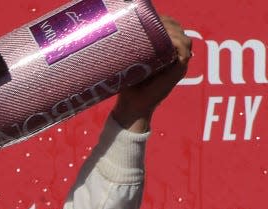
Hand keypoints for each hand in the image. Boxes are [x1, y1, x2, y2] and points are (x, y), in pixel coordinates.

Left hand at [112, 16, 192, 131]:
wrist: (132, 105)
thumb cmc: (127, 84)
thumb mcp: (129, 62)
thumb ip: (129, 48)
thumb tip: (112, 31)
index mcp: (164, 51)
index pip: (171, 28)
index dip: (164, 19)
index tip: (151, 14)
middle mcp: (174, 55)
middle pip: (178, 30)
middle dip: (167, 21)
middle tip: (153, 19)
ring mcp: (178, 63)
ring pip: (183, 39)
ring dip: (172, 30)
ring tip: (158, 27)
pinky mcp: (178, 71)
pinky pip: (184, 53)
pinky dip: (176, 44)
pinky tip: (166, 39)